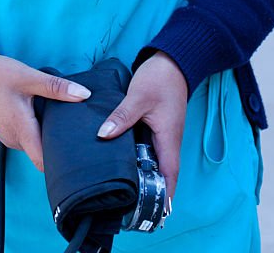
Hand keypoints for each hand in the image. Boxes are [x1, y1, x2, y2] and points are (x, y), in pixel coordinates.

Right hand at [0, 53, 90, 171]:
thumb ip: (56, 88)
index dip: (62, 160)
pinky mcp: (6, 131)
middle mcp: (14, 140)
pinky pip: (26, 137)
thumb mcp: (28, 77)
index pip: (44, 162)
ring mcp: (8, 137)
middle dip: (58, 143)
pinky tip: (43, 113)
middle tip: (77, 128)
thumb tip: (84, 95)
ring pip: (34, 144)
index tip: (78, 151)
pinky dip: (36, 129)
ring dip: (46, 134)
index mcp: (21, 130)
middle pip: (42, 153)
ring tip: (61, 118)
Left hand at [96, 52, 187, 202]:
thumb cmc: (159, 79)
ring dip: (144, 173)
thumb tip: (103, 136)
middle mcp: (168, 141)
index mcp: (168, 139)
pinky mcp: (157, 127)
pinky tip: (123, 158)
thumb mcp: (138, 97)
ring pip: (154, 161)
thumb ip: (121, 117)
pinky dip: (139, 157)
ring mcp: (163, 134)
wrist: (171, 60)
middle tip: (130, 204)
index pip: (169, 176)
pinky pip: (149, 148)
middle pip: (161, 172)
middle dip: (149, 189)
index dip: (162, 196)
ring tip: (124, 188)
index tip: (152, 212)